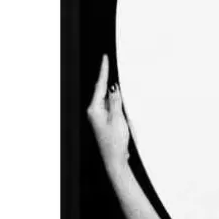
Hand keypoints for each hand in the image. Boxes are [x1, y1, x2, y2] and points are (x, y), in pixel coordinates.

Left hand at [86, 54, 130, 169]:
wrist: (114, 160)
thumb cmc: (115, 141)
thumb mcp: (118, 118)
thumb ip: (116, 101)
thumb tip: (114, 87)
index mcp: (94, 109)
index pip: (100, 85)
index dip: (104, 71)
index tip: (105, 58)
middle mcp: (94, 111)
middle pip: (103, 91)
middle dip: (110, 82)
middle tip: (116, 69)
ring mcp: (99, 117)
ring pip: (108, 99)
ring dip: (115, 95)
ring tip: (123, 92)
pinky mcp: (104, 122)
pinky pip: (111, 107)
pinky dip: (117, 104)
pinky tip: (123, 104)